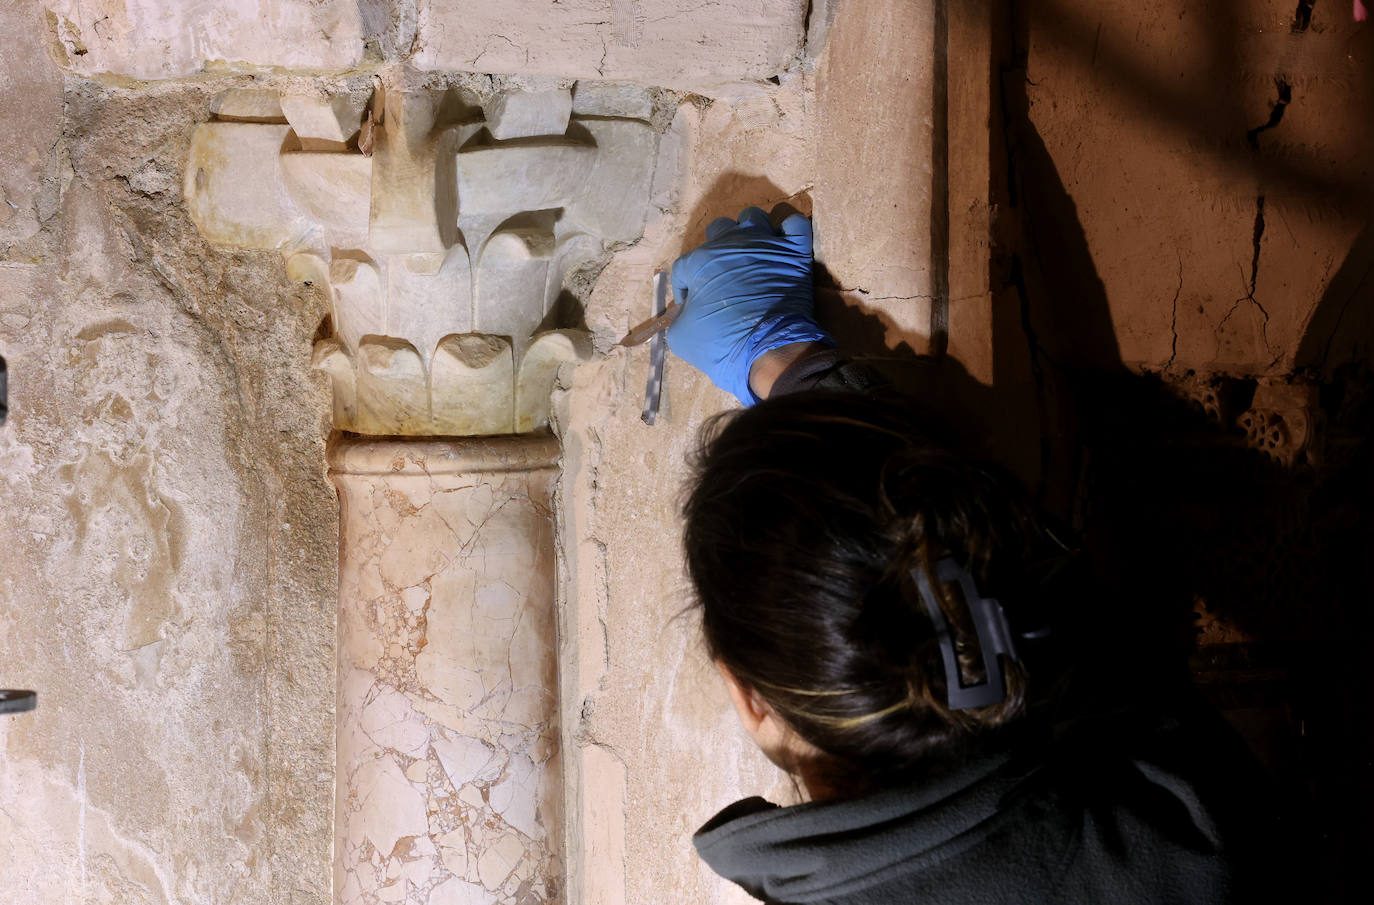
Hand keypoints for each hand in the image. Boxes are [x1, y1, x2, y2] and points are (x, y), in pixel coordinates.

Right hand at [666, 206, 832, 404]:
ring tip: (752, 252)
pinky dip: (790, 232)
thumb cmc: (721, 344)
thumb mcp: (681, 337)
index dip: (685, 286)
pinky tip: (785, 246)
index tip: (692, 304)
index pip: (685, 266)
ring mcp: (767, 243)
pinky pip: (795, 225)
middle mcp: (732, 243)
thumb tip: (687, 311)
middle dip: (717, 249)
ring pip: (753, 217)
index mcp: (701, 260)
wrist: (769, 350)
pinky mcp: (796, 251)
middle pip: (719, 229)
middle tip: (723, 274)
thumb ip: (680, 316)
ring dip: (750, 231)